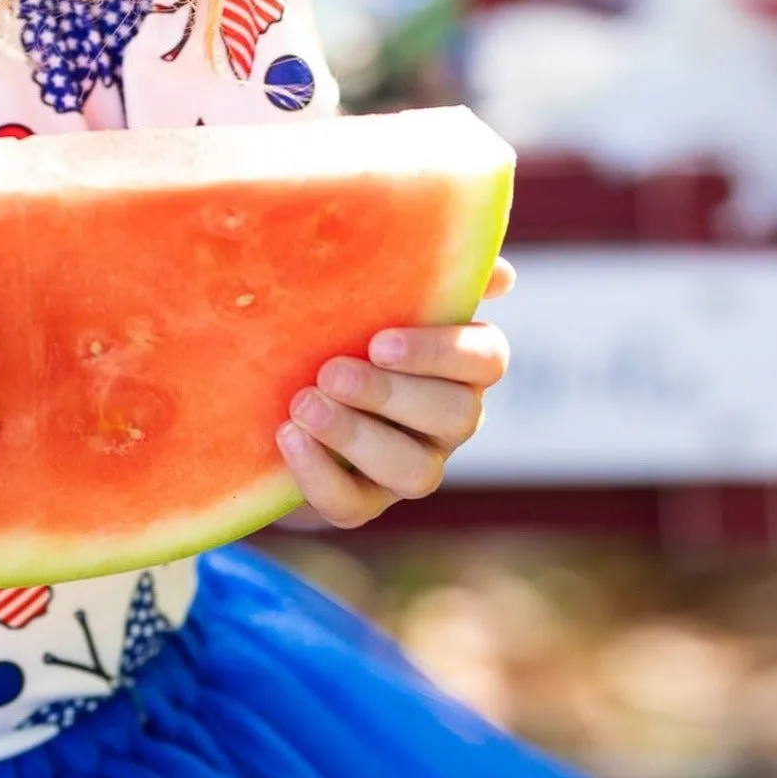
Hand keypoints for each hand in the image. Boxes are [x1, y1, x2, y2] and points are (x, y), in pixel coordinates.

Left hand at [276, 259, 513, 529]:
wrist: (276, 380)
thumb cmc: (342, 320)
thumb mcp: (375, 289)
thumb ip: (428, 270)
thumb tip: (500, 275)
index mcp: (463, 364)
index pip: (487, 359)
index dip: (439, 353)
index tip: (380, 340)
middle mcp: (450, 421)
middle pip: (456, 417)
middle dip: (391, 396)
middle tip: (330, 371)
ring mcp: (411, 467)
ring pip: (414, 472)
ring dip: (356, 437)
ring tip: (304, 404)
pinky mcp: (364, 503)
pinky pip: (354, 507)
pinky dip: (319, 475)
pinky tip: (287, 435)